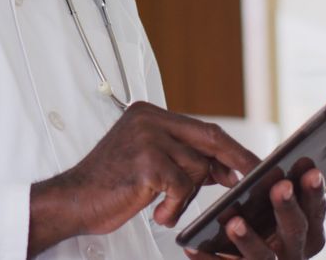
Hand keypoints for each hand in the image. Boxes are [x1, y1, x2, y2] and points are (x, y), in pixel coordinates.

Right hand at [27, 102, 261, 255]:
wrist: (73, 200)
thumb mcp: (150, 162)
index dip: (231, 148)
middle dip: (235, 161)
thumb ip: (183, 158)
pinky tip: (156, 212)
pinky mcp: (147, 162)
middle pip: (209, 138)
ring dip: (185, 196)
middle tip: (252, 179)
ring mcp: (147, 138)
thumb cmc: (109, 185)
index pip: (203, 127)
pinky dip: (174, 208)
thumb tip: (226, 167)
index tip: (252, 163)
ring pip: (196, 168)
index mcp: (148, 113)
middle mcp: (148, 119)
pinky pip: (182, 188)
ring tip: (162, 205)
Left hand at [184, 168, 325, 259]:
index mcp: (309, 235)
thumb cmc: (274, 240)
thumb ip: (307, 197)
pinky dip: (208, 258)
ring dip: (249, 239)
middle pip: (295, 232)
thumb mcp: (293, 221)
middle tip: (279, 186)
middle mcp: (294, 254)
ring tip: (234, 221)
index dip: (315, 192)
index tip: (311, 170)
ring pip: (263, 257)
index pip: (316, 211)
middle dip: (287, 208)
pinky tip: (192, 245)